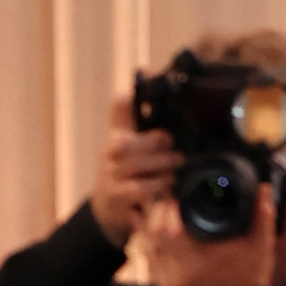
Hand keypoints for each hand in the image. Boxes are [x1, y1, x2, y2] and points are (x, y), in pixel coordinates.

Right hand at [88, 87, 171, 251]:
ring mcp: (110, 176)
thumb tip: (152, 76)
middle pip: (126, 143)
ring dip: (160, 164)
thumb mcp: (130, 141)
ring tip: (177, 163)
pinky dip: (156, 184)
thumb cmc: (125, 170)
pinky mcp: (116, 198)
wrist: (107, 209)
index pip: (119, 110)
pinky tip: (169, 182)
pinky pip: (138, 188)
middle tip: (172, 143)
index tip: (146, 81)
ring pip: (134, 165)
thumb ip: (138, 117)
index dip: (129, 99)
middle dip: (153, 141)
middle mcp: (109, 153)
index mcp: (116, 134)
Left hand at [137, 179, 279, 285]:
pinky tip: (148, 233)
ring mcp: (168, 282)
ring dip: (146, 227)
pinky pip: (149, 262)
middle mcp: (176, 272)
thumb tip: (263, 187)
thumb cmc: (249, 280)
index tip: (173, 189)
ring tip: (148, 208)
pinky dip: (148, 246)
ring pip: (147, 247)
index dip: (167, 204)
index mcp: (195, 259)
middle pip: (152, 234)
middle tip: (162, 195)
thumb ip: (262, 215)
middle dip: (154, 212)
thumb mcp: (260, 246)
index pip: (168, 225)